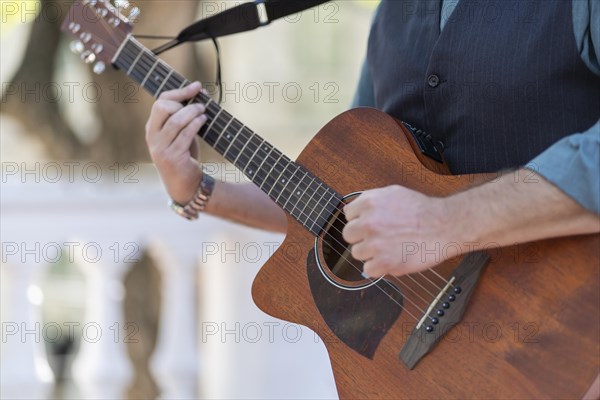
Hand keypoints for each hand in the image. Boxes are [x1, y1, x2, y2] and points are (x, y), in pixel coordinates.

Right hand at [145, 82, 207, 203]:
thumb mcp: (180, 135)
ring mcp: (161, 148)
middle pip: (163, 107)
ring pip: (175, 120)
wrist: (185, 185)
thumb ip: (184, 119)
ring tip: (204, 111)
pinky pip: (185, 135)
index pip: (160, 102)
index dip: (179, 91)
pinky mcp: (173, 157)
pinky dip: (196, 124)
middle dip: (183, 101)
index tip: (196, 86)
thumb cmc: (184, 156)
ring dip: (193, 112)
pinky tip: (203, 121)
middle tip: (200, 104)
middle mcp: (152, 137)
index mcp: (152, 129)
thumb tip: (199, 94)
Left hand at [342, 185, 453, 277]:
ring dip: (370, 253)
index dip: (360, 219)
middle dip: (362, 236)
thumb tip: (355, 211)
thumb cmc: (422, 210)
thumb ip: (371, 200)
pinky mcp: (384, 262)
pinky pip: (367, 269)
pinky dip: (378, 268)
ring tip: (388, 247)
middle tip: (379, 237)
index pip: (348, 215)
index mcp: (369, 203)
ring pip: (356, 252)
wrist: (444, 225)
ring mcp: (375, 243)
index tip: (372, 223)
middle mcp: (368, 222)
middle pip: (348, 234)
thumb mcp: (393, 193)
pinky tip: (391, 259)